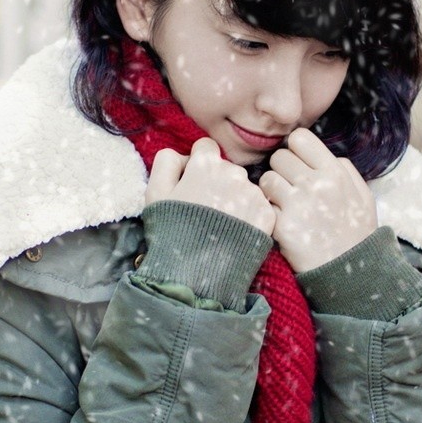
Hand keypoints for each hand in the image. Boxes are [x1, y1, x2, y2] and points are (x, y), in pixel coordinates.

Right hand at [146, 137, 276, 234]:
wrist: (195, 274)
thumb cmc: (171, 233)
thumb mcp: (155, 193)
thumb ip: (166, 162)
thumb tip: (184, 154)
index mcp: (206, 163)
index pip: (206, 148)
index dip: (197, 164)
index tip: (193, 183)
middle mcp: (234, 172)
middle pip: (226, 168)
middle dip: (217, 182)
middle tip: (205, 210)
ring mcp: (253, 194)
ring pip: (244, 187)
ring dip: (234, 199)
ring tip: (220, 226)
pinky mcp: (267, 215)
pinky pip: (258, 206)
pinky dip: (248, 216)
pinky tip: (235, 233)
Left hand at [259, 129, 376, 272]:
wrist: (351, 272)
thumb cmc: (357, 233)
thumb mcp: (363, 195)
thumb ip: (345, 170)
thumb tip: (323, 154)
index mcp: (335, 172)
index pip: (300, 138)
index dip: (295, 149)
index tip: (298, 163)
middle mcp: (315, 184)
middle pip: (279, 156)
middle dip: (282, 170)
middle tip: (290, 186)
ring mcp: (297, 205)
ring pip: (266, 179)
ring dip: (271, 190)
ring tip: (284, 204)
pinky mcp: (282, 226)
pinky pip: (264, 206)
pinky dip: (270, 212)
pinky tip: (282, 221)